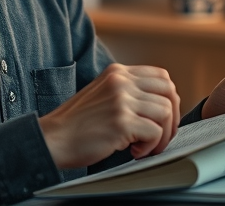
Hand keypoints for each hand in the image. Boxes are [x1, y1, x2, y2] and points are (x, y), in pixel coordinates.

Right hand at [38, 64, 179, 168]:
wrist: (52, 138)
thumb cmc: (76, 124)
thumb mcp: (102, 94)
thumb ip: (127, 92)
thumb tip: (160, 105)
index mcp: (117, 72)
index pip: (161, 76)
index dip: (168, 99)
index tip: (162, 119)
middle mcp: (121, 81)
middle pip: (169, 92)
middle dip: (171, 117)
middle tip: (160, 136)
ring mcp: (121, 100)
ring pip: (165, 112)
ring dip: (161, 136)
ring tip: (143, 147)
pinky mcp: (121, 121)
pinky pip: (155, 132)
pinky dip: (151, 147)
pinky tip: (134, 151)